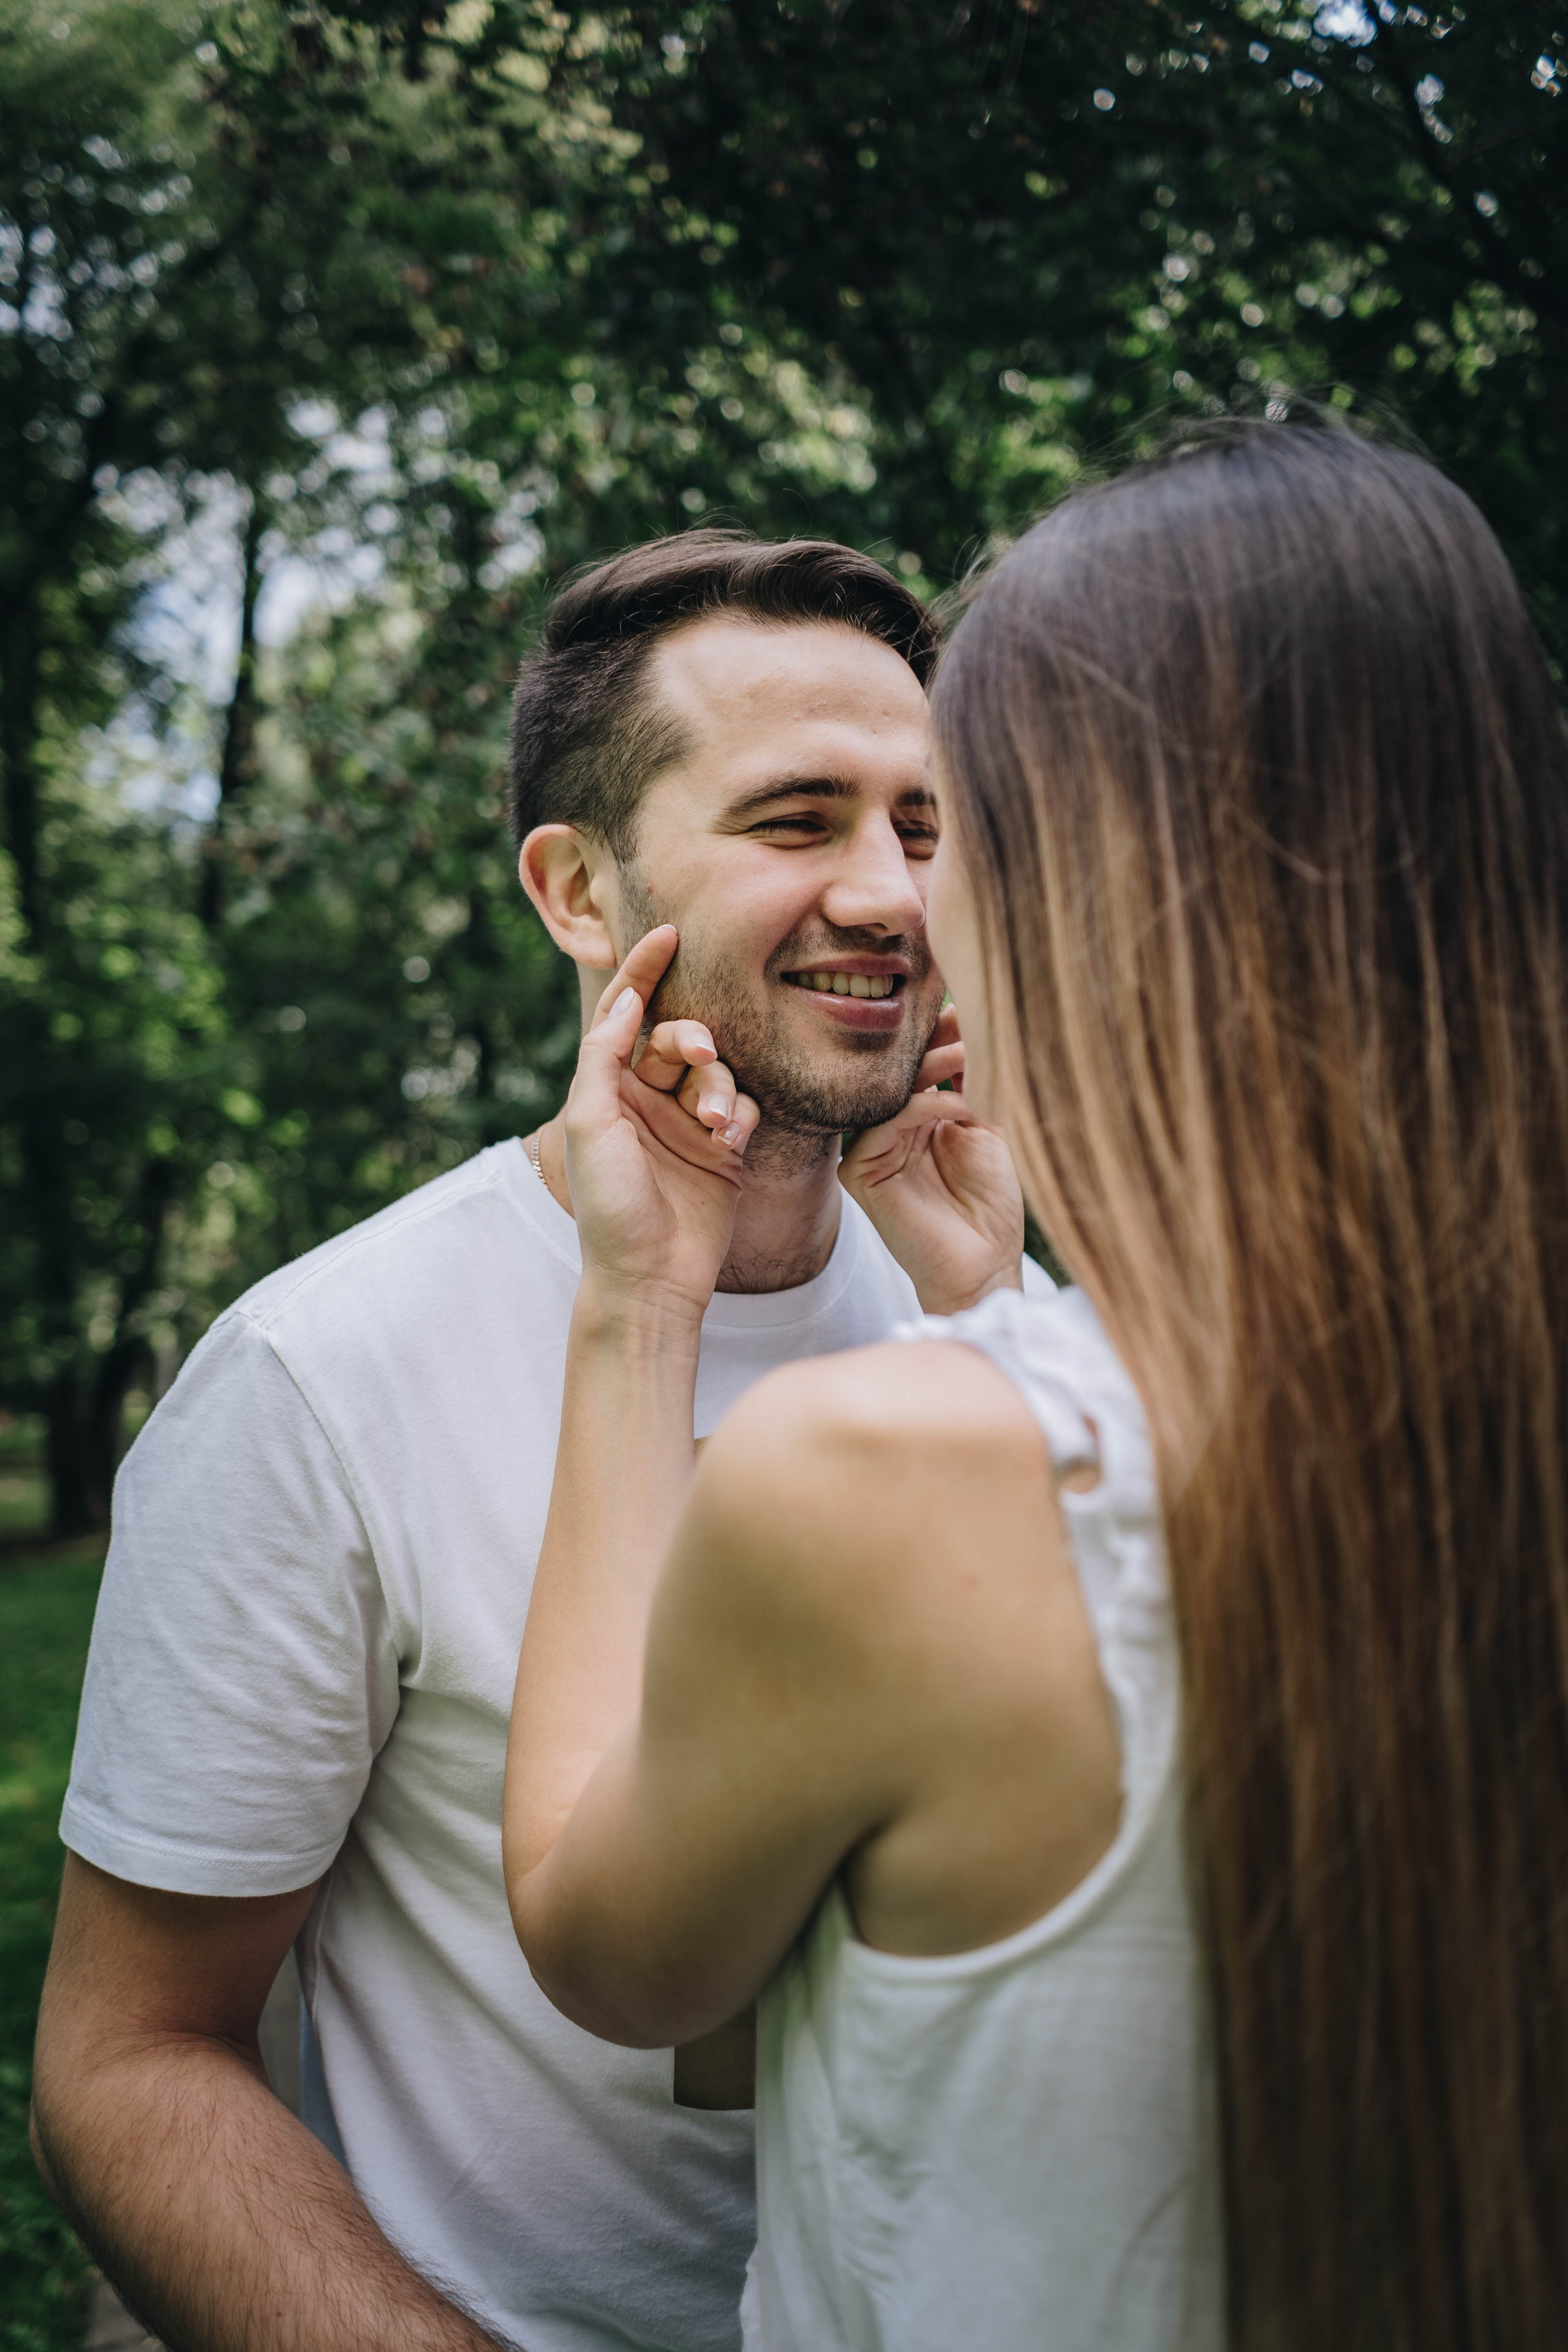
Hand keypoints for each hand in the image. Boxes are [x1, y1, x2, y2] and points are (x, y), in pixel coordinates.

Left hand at [562, 927, 760, 1322]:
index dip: (645, 971)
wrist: (650, 1277)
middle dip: (692, 1040)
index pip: (626, 1013)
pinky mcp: (723, 1150)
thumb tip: (623, 1000)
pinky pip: (744, 1107)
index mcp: (607, 1089)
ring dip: (718, 1087)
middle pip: (678, 1038)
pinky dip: (740, 1114)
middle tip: (698, 1056)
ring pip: (715, 1072)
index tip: (669, 933)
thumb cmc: (610, 1206)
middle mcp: (646, 1100)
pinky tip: (731, 1138)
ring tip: (714, 1122)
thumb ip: (603, 1057)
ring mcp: (686, 1124)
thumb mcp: (592, 1124)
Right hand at [839, 1005, 1024, 1316]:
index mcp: (915, 1120)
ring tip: (966, 1055)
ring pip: (888, 1095)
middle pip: (898, 1074)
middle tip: (965, 1023)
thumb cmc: (990, 1206)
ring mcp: (870, 1151)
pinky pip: (883, 1127)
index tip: (966, 1009)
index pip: (917, 1068)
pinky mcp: (860, 1173)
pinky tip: (958, 1106)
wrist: (985, 1264)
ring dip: (929, 1070)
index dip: (938, 1038)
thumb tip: (960, 1023)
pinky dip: (922, 1109)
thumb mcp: (985, 1129)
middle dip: (932, 1045)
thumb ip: (967, 1084)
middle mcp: (888, 1132)